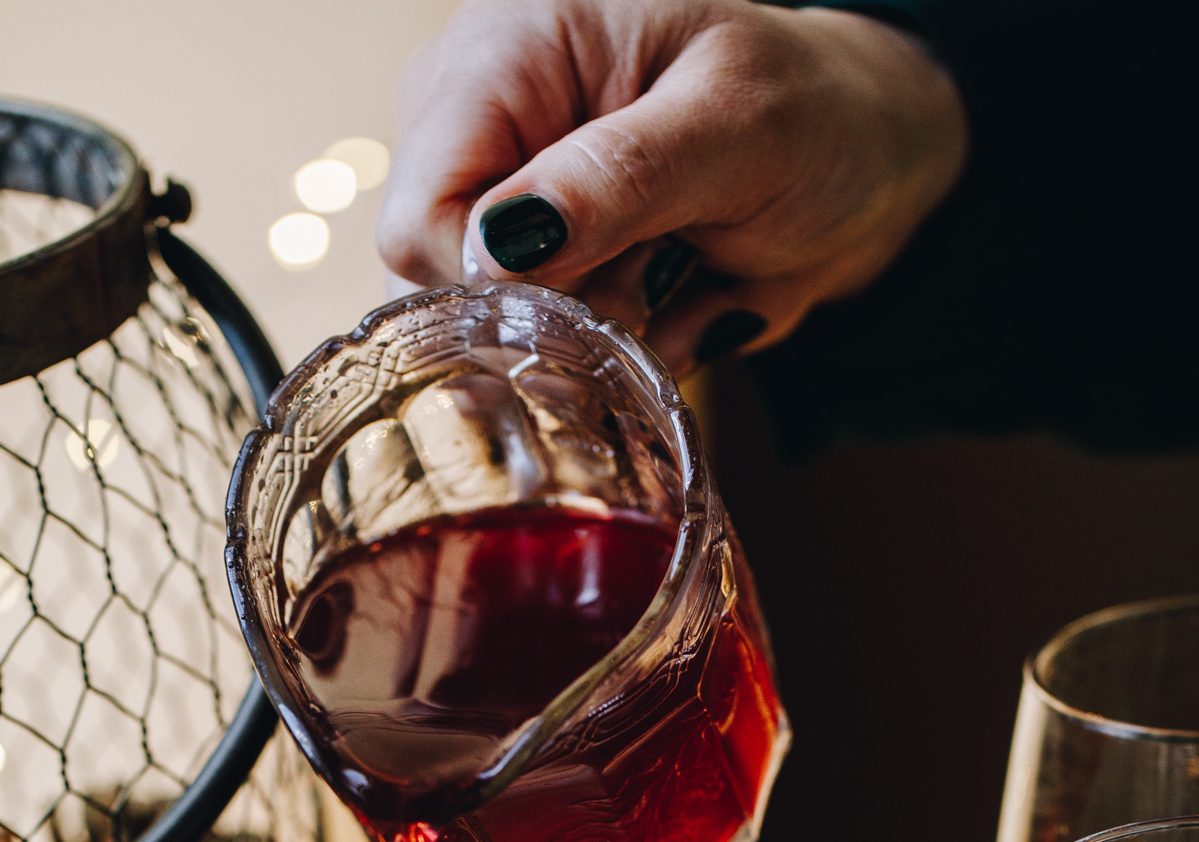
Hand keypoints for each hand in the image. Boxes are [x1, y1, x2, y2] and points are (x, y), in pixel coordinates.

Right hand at [377, 0, 967, 373]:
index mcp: (510, 48)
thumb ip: (616, 180)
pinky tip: (663, 287)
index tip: (597, 284)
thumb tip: (499, 243)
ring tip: (669, 266)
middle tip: (657, 265)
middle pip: (441, 280)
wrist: (869, 158)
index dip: (494, 279)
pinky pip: (538, 344)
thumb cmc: (818, 111)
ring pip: (489, 325)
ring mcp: (506, 194)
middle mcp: (484, 122)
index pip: (421, 212)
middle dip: (555, 304)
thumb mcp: (736, 130)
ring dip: (590, 328)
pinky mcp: (539, 256)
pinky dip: (606, 341)